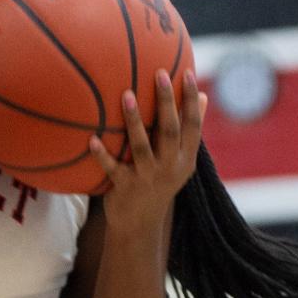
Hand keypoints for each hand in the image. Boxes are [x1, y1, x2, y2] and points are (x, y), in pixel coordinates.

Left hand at [88, 71, 206, 236]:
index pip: (193, 126)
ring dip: (134, 120)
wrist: (140, 224)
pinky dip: (103, 155)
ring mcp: (147, 178)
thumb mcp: (181, 161)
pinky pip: (112, 168)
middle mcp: (170, 168)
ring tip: (125, 94)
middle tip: (159, 73)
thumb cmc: (160, 181)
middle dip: (166, 102)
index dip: (191, 101)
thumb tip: (204, 97)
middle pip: (169, 131)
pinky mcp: (125, 188)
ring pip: (141, 146)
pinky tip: (92, 139)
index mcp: (185, 159)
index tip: (188, 73)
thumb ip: (190, 131)